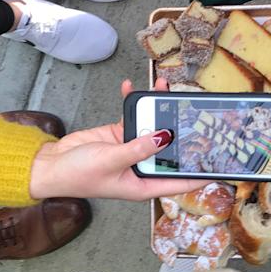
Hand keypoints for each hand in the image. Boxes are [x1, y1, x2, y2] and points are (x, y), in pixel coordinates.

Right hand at [29, 79, 211, 201]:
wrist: (51, 165)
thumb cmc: (78, 175)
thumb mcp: (112, 161)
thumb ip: (138, 147)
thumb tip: (164, 135)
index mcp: (144, 184)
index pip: (179, 181)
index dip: (199, 174)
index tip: (219, 165)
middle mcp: (141, 167)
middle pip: (170, 149)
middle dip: (182, 131)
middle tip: (198, 112)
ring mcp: (132, 149)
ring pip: (153, 128)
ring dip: (158, 109)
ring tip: (166, 88)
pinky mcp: (119, 134)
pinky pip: (133, 117)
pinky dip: (133, 102)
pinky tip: (133, 87)